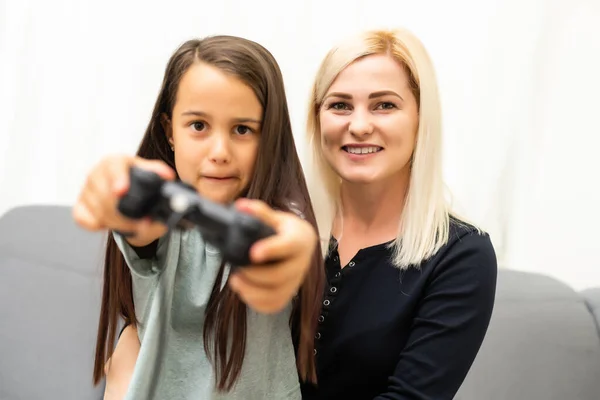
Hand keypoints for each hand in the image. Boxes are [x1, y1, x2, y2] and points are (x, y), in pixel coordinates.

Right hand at [72, 154, 175, 245]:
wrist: (130, 196)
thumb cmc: (141, 184)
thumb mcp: (152, 177)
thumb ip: (159, 174)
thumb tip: (167, 175)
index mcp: (116, 161)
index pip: (114, 166)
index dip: (117, 179)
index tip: (122, 191)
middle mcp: (97, 172)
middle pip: (105, 194)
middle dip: (123, 213)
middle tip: (141, 223)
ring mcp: (86, 189)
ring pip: (97, 209)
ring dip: (116, 222)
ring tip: (133, 225)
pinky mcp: (80, 205)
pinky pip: (84, 219)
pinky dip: (99, 225)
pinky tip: (111, 223)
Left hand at [228, 199, 317, 313]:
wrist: (300, 244)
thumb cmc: (285, 230)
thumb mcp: (276, 217)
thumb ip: (259, 211)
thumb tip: (241, 206)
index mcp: (300, 239)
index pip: (288, 246)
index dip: (271, 250)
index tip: (253, 253)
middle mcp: (302, 263)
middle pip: (280, 275)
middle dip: (254, 275)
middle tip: (237, 269)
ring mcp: (296, 281)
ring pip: (276, 295)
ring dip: (252, 292)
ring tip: (236, 281)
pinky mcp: (289, 294)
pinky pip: (274, 305)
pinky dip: (256, 303)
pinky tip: (245, 291)